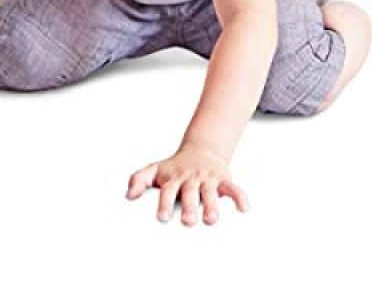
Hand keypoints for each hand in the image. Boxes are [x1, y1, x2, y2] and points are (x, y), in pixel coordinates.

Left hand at [125, 142, 249, 225]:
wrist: (200, 150)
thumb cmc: (174, 167)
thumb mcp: (154, 169)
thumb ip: (138, 179)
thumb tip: (128, 195)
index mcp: (173, 178)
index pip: (168, 190)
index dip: (165, 203)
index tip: (162, 217)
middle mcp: (190, 178)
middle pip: (190, 193)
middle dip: (190, 207)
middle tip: (188, 221)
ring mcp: (207, 179)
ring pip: (210, 193)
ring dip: (212, 206)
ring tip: (211, 220)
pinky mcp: (223, 180)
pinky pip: (233, 188)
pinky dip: (239, 197)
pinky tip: (243, 209)